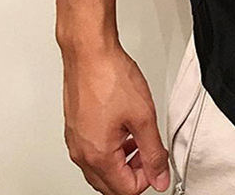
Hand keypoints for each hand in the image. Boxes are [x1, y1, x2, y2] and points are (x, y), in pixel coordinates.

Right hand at [62, 42, 169, 194]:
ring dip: (123, 162)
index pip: (125, 190)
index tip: (158, 160)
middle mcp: (81, 154)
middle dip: (134, 173)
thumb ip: (154, 151)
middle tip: (150, 151)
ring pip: (101, 170)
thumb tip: (160, 177)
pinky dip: (111, 149)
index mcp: (98, 156)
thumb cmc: (110, 77)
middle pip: (111, 184)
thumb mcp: (143, 116)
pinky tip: (124, 129)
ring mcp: (75, 142)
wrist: (89, 53)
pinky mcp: (75, 129)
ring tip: (140, 139)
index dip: (148, 178)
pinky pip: (93, 152)